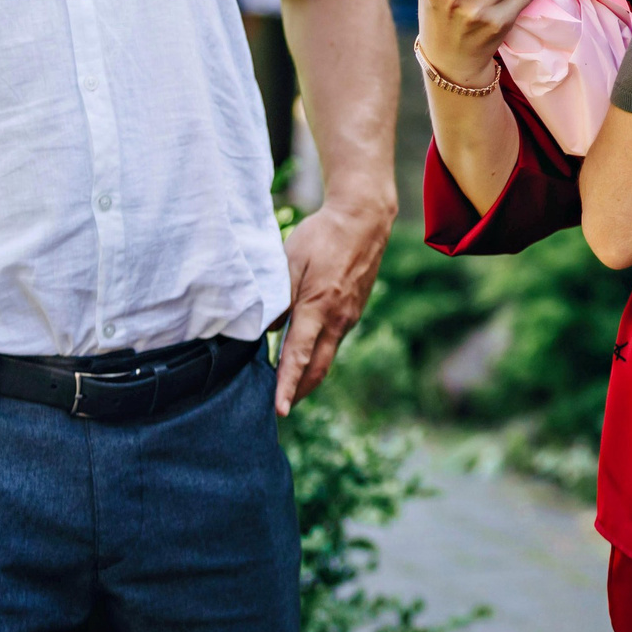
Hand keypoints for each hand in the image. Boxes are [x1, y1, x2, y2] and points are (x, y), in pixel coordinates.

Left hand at [276, 197, 391, 410]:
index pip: (298, 356)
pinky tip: (304, 355)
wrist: (364, 220)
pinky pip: (333, 342)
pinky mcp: (353, 312)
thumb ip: (278, 297)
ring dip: (308, 376)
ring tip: (286, 389)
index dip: (286, 386)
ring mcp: (348, 318)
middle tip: (279, 411)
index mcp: (319, 307)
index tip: (278, 411)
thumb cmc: (323, 236)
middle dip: (298, 393)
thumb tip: (267, 330)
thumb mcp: (290, 260)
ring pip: (327, 358)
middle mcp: (338, 320)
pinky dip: (318, 356)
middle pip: (318, 370)